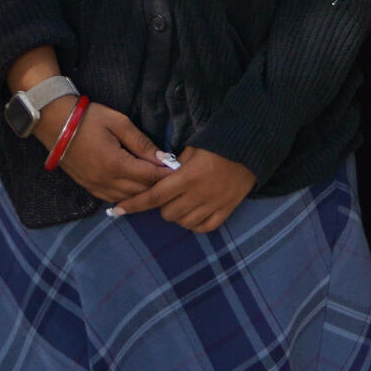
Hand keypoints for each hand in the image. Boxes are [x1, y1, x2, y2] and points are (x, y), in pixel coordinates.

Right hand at [48, 99, 168, 206]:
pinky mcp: (87, 187)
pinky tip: (136, 189)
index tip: (181, 171)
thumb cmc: (89, 119)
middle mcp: (105, 181)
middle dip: (158, 185)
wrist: (55, 124)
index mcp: (115, 164)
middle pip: (140, 191)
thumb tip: (162, 158)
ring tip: (157, 184)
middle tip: (174, 178)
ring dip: (143, 193)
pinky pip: (111, 198)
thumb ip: (142, 143)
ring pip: (126, 198)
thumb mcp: (120, 123)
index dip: (166, 175)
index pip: (149, 176)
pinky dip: (126, 196)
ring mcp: (94, 186)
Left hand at [115, 146, 256, 233]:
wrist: (253, 147)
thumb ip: (175, 166)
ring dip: (178, 215)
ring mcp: (214, 204)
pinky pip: (204, 227)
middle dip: (163, 205)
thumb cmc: (219, 143)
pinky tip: (194, 213)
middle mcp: (199, 193)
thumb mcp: (193, 148)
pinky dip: (195, 223)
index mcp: (189, 176)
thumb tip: (158, 178)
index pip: (154, 196)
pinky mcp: (227, 209)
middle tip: (170, 194)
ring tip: (183, 202)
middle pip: (167, 213)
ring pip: (183, 222)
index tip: (117, 210)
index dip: (134, 204)